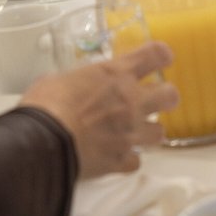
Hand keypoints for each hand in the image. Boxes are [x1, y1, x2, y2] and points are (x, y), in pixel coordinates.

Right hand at [19, 41, 178, 177]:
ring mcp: (130, 133)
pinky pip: (135, 161)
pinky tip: (116, 155)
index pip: (154, 55)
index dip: (160, 55)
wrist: (45, 142)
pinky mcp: (122, 161)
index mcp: (114, 74)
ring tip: (134, 131)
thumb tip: (70, 87)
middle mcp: (131, 102)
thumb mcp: (57, 79)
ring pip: (159, 133)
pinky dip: (127, 158)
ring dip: (148, 131)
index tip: (161, 57)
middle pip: (170, 95)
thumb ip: (75, 81)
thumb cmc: (47, 104)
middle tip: (152, 99)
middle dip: (165, 96)